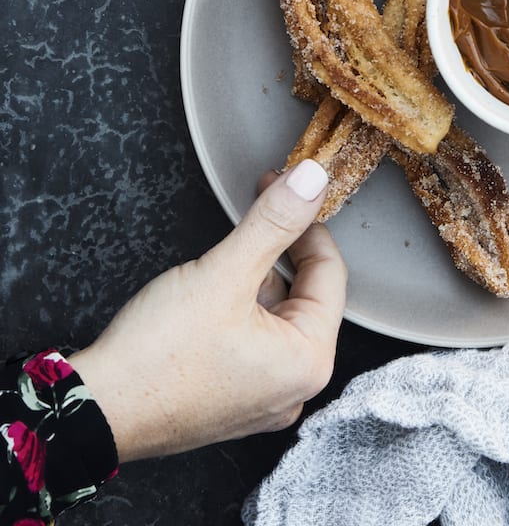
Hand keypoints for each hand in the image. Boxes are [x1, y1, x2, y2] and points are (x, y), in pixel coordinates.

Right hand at [70, 159, 345, 461]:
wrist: (95, 410)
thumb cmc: (158, 355)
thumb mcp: (225, 272)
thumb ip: (274, 221)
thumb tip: (312, 181)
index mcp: (309, 362)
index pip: (331, 273)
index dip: (308, 223)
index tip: (287, 190)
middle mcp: (294, 389)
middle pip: (306, 295)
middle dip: (281, 250)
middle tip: (258, 211)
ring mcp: (262, 399)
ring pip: (276, 315)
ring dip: (257, 278)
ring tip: (223, 259)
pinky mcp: (232, 400)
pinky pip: (253, 340)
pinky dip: (241, 308)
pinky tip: (211, 294)